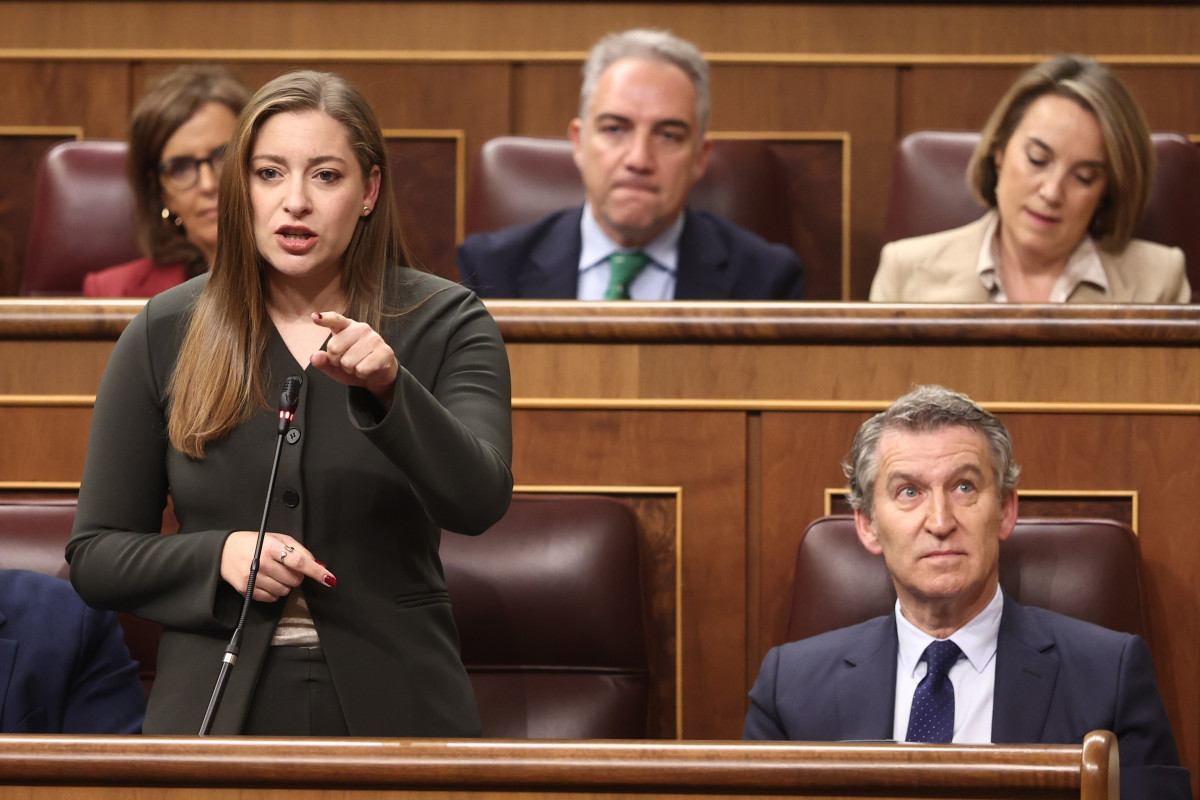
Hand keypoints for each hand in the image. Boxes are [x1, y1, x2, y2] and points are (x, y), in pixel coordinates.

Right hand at [220, 531, 336, 601]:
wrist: (224, 552)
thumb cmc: (254, 544)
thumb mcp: (277, 538)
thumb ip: (299, 550)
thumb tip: (318, 565)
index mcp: (271, 547)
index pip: (299, 561)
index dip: (316, 571)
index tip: (329, 579)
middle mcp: (262, 563)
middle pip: (294, 579)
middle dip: (296, 575)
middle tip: (285, 567)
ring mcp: (254, 578)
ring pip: (285, 591)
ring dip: (285, 584)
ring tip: (274, 573)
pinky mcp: (247, 590)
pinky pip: (273, 598)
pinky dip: (274, 592)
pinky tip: (267, 581)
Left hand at [309, 311, 396, 407]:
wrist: (378, 376)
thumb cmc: (356, 365)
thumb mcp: (335, 366)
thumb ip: (323, 361)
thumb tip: (315, 357)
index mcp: (347, 327)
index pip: (335, 320)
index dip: (325, 319)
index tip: (315, 317)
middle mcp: (361, 329)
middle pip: (334, 347)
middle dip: (337, 361)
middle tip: (348, 362)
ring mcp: (374, 339)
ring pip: (348, 361)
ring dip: (351, 370)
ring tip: (359, 365)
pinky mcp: (385, 352)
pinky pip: (362, 369)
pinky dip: (361, 374)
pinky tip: (368, 370)